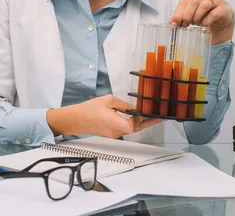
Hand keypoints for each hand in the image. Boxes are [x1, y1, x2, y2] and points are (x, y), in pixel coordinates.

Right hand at [47, 94, 162, 137]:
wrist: (75, 119)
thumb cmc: (89, 109)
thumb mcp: (108, 100)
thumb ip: (123, 105)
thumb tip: (135, 108)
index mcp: (115, 123)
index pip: (133, 126)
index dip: (141, 119)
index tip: (147, 111)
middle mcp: (116, 131)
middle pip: (136, 129)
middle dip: (148, 122)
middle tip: (160, 117)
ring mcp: (114, 133)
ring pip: (131, 129)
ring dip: (141, 123)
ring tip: (152, 116)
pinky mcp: (111, 133)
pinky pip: (125, 129)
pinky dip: (132, 123)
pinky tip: (137, 117)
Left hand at [169, 0, 234, 44]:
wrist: (221, 17)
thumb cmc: (204, 14)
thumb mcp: (190, 13)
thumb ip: (181, 17)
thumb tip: (172, 24)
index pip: (183, 2)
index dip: (178, 14)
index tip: (175, 24)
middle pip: (193, 2)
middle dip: (187, 15)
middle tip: (185, 24)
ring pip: (204, 6)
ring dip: (197, 17)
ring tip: (196, 24)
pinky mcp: (223, 8)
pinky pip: (213, 14)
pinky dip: (206, 20)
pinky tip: (204, 24)